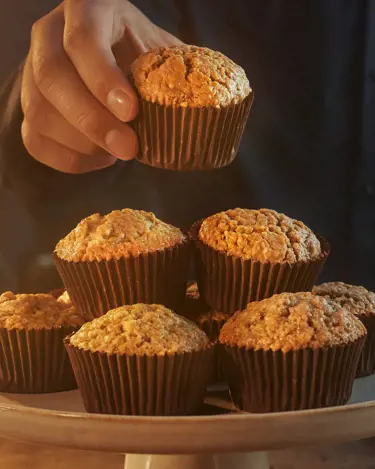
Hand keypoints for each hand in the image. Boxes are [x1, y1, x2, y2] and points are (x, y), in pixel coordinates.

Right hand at [21, 0, 181, 172]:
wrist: (111, 61)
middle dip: (92, 121)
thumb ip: (172, 70)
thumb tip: (205, 106)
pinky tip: (100, 158)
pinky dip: (69, 159)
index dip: (103, 79)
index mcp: (86, 10)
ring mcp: (32, 72)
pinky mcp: (29, 107)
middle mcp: (49, 36)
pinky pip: (35, 140)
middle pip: (53, 78)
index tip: (131, 112)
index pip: (82, 41)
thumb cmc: (139, 54)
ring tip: (119, 151)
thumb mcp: (159, 50)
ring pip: (40, 113)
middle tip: (128, 148)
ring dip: (83, 143)